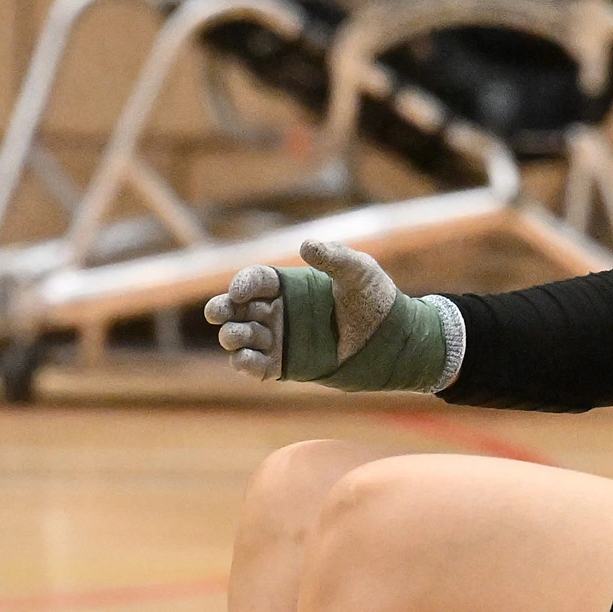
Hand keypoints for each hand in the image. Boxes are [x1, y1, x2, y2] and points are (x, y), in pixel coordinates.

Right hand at [202, 242, 463, 394]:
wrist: (394, 341)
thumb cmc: (378, 300)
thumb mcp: (359, 272)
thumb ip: (334, 258)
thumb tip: (305, 245)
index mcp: (289, 284)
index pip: (254, 280)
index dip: (242, 284)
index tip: (241, 291)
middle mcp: (278, 310)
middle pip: (236, 308)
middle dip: (221, 309)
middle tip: (218, 313)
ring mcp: (280, 338)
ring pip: (241, 337)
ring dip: (233, 336)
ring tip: (239, 336)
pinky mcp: (286, 366)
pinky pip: (257, 366)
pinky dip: (245, 364)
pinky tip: (244, 359)